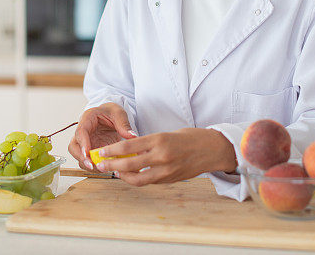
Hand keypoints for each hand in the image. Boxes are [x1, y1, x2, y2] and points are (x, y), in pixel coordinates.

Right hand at [68, 102, 135, 170]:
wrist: (109, 115)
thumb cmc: (111, 112)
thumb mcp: (119, 114)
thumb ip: (124, 124)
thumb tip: (132, 136)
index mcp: (87, 119)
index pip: (80, 132)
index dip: (82, 143)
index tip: (87, 153)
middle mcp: (82, 132)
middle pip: (73, 147)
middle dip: (81, 157)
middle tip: (92, 165)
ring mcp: (85, 142)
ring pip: (79, 156)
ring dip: (88, 164)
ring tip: (102, 168)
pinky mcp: (89, 151)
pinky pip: (88, 161)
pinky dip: (94, 166)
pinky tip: (105, 168)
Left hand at [93, 128, 236, 185]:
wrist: (213, 149)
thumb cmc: (191, 137)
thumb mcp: (168, 134)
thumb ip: (150, 143)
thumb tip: (130, 150)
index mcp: (160, 140)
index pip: (129, 147)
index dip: (113, 151)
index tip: (102, 152)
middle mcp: (162, 156)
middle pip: (130, 165)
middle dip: (112, 165)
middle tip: (101, 164)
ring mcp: (167, 170)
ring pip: (138, 179)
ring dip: (123, 177)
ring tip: (115, 172)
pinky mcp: (170, 180)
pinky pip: (149, 182)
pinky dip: (138, 179)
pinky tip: (131, 176)